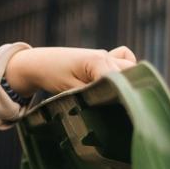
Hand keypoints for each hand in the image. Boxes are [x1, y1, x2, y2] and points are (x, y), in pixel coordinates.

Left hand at [4, 45, 136, 97]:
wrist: (39, 63)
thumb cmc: (53, 75)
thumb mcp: (71, 90)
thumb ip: (92, 94)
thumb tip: (109, 104)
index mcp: (99, 61)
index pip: (121, 81)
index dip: (121, 97)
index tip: (119, 112)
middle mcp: (106, 56)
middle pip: (130, 74)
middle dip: (126, 90)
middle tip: (116, 107)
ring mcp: (107, 55)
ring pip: (130, 67)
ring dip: (125, 81)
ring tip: (114, 97)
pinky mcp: (104, 57)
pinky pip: (125, 59)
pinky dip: (124, 69)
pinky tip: (115, 81)